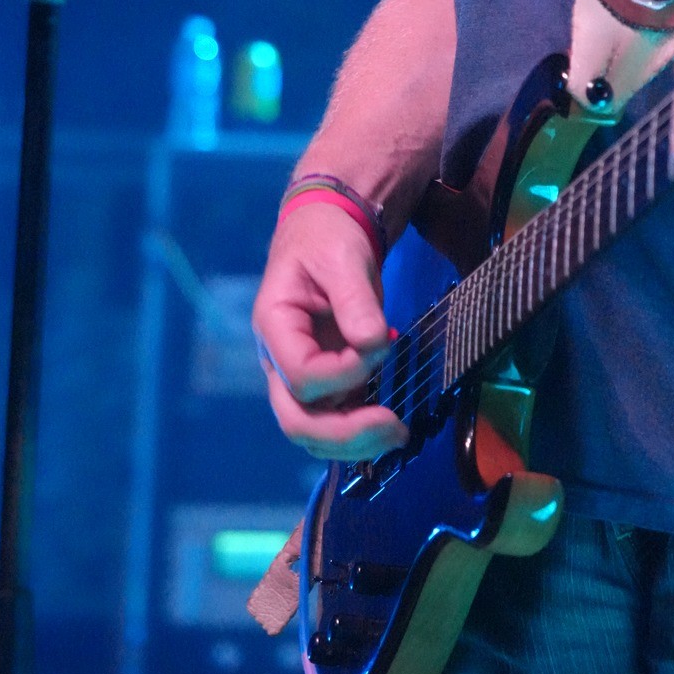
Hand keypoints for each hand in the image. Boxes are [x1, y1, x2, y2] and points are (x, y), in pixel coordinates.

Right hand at [252, 203, 409, 460]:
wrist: (328, 232)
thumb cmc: (328, 239)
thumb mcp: (342, 257)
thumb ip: (355, 300)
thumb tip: (374, 342)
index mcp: (274, 327)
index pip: (301, 375)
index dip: (345, 372)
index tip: (384, 341)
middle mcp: (279, 361)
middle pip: (297, 420)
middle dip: (345, 433)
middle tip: (395, 428)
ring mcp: (300, 375)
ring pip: (314, 431)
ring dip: (355, 442)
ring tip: (399, 436)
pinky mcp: (326, 380)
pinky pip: (335, 418)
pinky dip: (361, 431)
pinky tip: (392, 428)